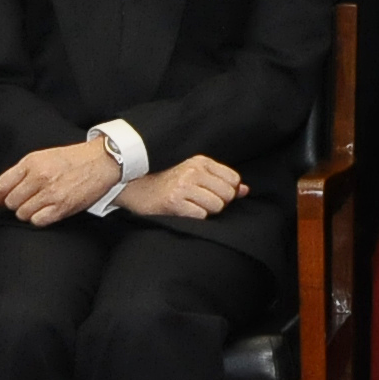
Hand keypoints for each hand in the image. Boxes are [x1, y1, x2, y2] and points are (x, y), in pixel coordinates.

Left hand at [0, 140, 125, 227]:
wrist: (102, 161)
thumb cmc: (73, 159)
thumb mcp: (44, 156)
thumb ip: (23, 171)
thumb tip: (3, 191)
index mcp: (31, 163)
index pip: (1, 185)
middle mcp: (39, 177)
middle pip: (11, 202)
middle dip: (15, 204)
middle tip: (25, 201)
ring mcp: (50, 193)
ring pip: (22, 213)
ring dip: (27, 212)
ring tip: (38, 205)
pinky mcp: (62, 207)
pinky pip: (37, 221)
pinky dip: (38, 219)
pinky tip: (45, 211)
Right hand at [118, 156, 244, 220]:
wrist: (133, 187)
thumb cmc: (166, 182)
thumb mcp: (194, 174)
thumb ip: (221, 181)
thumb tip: (245, 190)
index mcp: (200, 161)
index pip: (233, 179)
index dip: (227, 191)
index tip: (213, 194)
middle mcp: (193, 170)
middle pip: (227, 195)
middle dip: (218, 203)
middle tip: (200, 202)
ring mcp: (183, 186)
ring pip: (216, 206)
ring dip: (206, 212)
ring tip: (190, 206)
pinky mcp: (174, 202)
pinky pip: (200, 216)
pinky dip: (194, 217)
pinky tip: (183, 211)